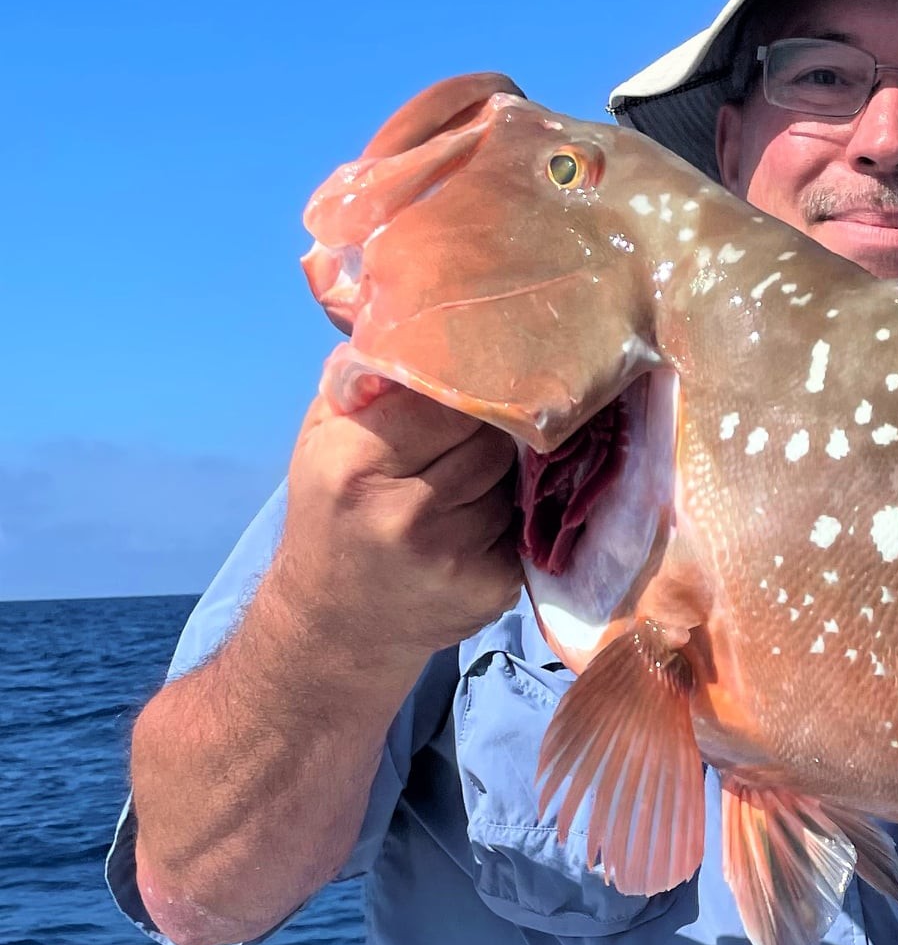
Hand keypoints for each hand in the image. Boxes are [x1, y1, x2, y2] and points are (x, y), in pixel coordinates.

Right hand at [269, 351, 522, 662]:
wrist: (335, 627)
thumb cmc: (332, 516)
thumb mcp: (322, 442)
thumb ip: (366, 385)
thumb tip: (417, 317)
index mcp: (354, 463)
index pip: (446, 397)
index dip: (470, 384)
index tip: (485, 372)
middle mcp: (404, 511)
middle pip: (492, 437)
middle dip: (496, 427)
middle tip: (486, 426)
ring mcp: (452, 555)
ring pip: (514, 479)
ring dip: (507, 473)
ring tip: (472, 481)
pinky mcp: (492, 587)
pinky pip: (528, 524)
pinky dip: (517, 516)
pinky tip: (484, 523)